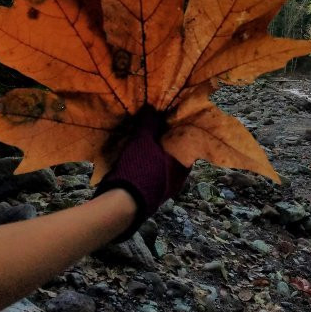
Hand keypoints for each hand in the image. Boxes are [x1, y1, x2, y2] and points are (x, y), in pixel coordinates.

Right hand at [93, 105, 188, 241]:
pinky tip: (138, 157)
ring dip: (156, 154)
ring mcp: (164, 189)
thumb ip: (148, 123)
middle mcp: (178, 179)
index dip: (180, 130)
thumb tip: (152, 107)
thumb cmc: (139, 169)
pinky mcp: (150, 195)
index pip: (188, 143)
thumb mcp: (143, 140)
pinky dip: (148, 164)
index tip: (171, 118)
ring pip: (163, 166)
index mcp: (183, 165)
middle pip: (175, 154)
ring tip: (147, 139)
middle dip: (167, 141)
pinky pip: (153, 175)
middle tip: (158, 125)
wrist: (122, 204)